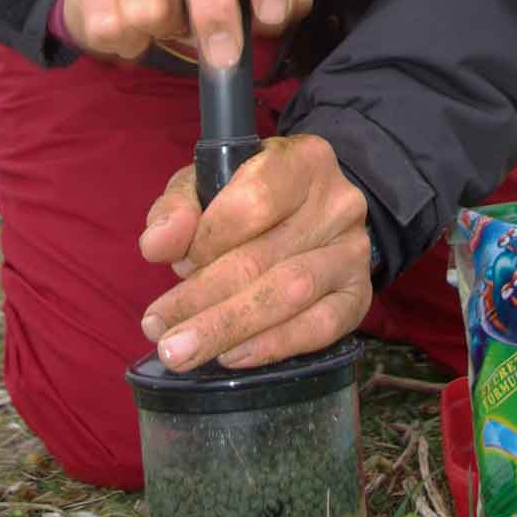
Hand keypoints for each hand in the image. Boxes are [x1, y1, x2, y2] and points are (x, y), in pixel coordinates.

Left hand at [137, 135, 372, 369]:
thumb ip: (179, 207)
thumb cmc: (253, 194)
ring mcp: (354, 251)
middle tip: (157, 328)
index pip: (253, 200)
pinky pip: (320, 327)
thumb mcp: (211, 183)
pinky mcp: (360, 295)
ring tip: (181, 351)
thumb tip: (157, 244)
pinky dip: (272, 345)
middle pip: (264, 255)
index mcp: (303, 161)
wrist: (316, 213)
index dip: (208, 238)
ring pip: (290, 293)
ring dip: (228, 327)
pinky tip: (232, 356)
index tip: (176, 262)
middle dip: (202, 297)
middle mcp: (338, 203)